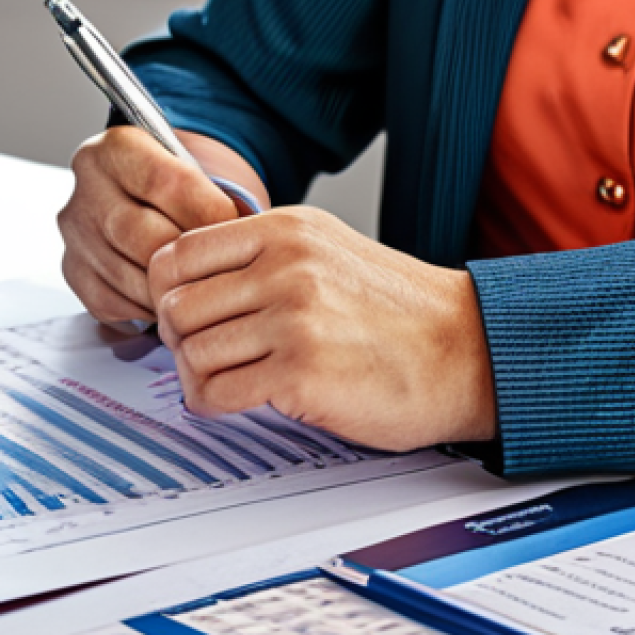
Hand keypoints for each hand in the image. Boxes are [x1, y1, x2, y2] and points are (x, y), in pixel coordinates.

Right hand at [59, 127, 266, 324]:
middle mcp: (88, 187)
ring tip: (207, 288)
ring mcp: (77, 233)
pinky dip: (151, 309)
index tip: (236, 229)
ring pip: (131, 276)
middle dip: (191, 259)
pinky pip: (116, 303)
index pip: (166, 182)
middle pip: (145, 236)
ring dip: (175, 290)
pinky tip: (175, 299)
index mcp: (118, 147)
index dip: (208, 211)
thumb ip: (215, 193)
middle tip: (224, 269)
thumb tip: (245, 233)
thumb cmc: (185, 186)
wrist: (154, 196)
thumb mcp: (202, 170)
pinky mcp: (75, 272)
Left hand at [148, 207, 497, 451]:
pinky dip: (215, 404)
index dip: (169, 291)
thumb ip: (265, 257)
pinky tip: (244, 398)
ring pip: (189, 351)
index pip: (178, 253)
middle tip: (207, 352)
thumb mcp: (331, 252)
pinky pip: (213, 393)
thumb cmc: (404, 313)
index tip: (187, 313)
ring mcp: (293, 318)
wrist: (466, 351)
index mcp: (288, 230)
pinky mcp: (300, 373)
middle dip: (181, 338)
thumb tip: (196, 284)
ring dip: (199, 375)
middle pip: (174, 305)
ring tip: (230, 379)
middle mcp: (286, 266)